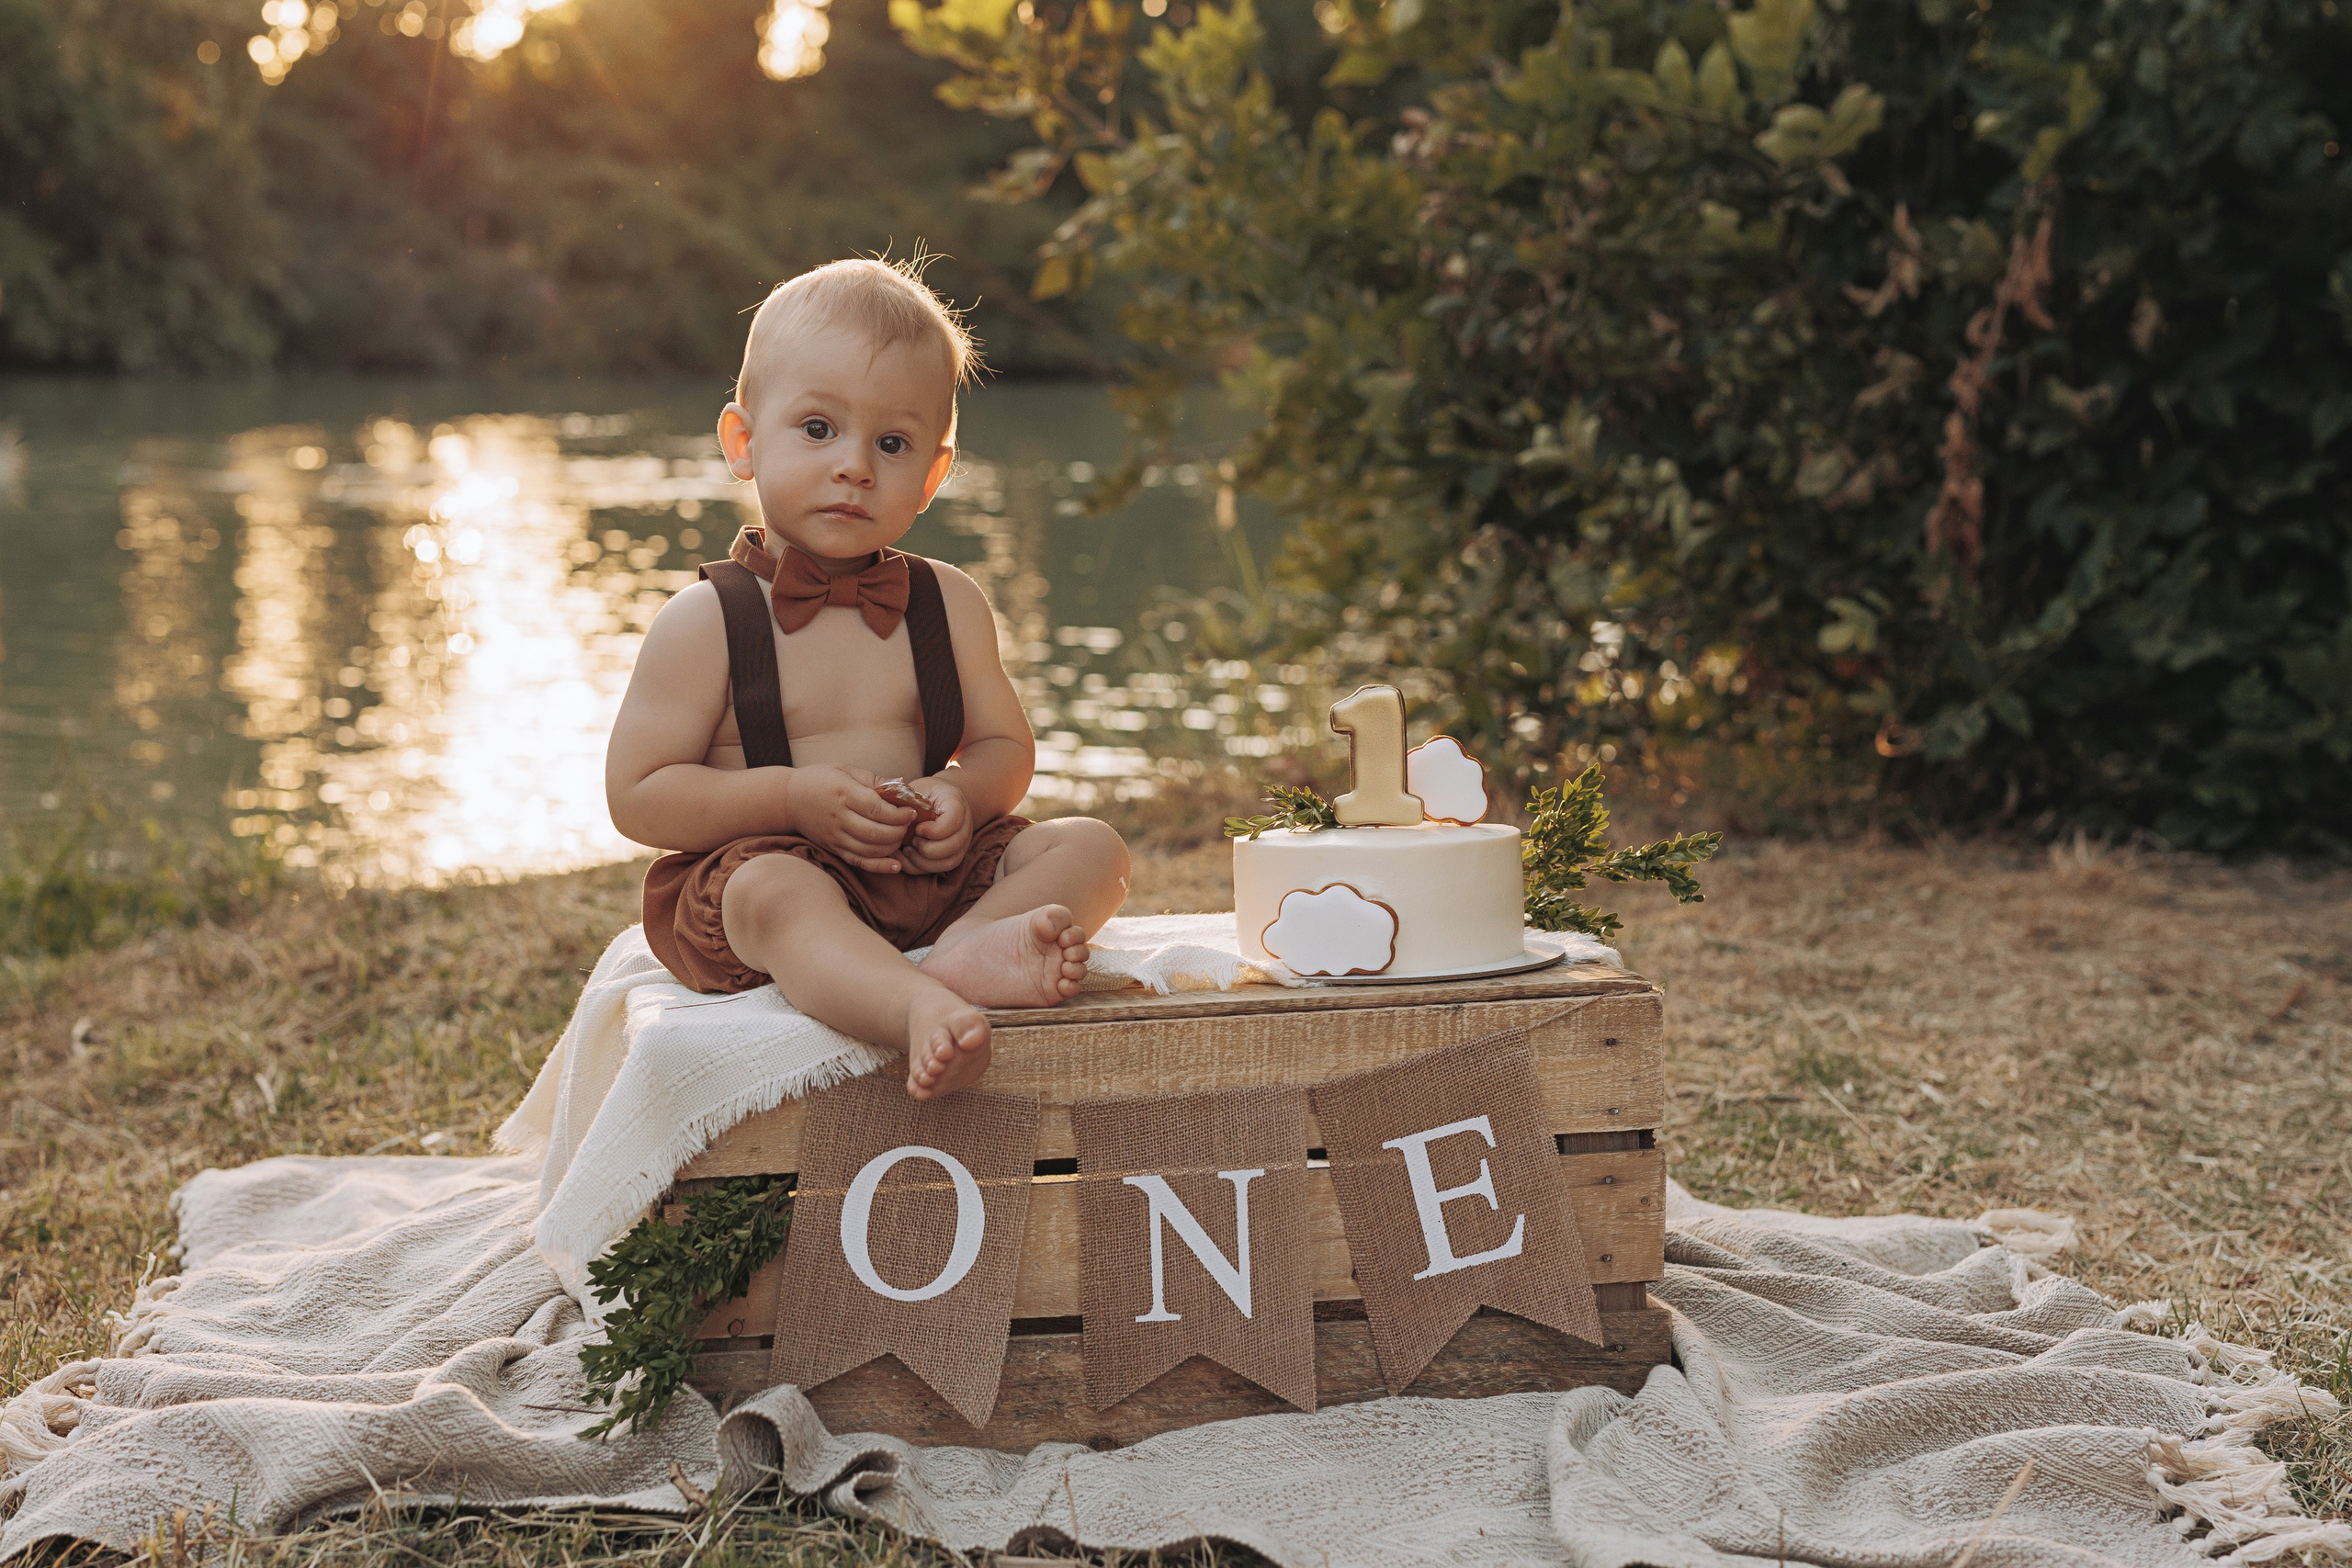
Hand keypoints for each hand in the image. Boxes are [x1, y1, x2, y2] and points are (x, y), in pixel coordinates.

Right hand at [784, 764, 916, 872]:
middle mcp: (838, 817)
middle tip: (909, 825)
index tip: (912, 812)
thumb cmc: (821, 780)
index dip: (897, 813)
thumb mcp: (846, 770)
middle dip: (898, 831)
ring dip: (892, 847)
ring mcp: (835, 836)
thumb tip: (904, 786)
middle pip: (874, 832)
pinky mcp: (833, 848)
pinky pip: (859, 862)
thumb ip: (874, 780)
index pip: (875, 808)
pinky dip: (879, 866)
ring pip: (869, 850)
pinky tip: (895, 866)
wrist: (788, 799)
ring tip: (902, 838)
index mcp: (843, 793)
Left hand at [895, 776, 972, 873]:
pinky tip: (905, 856)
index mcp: (957, 803)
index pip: (953, 821)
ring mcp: (961, 844)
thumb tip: (893, 814)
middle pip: (953, 846)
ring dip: (923, 861)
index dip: (934, 830)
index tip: (918, 828)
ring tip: (907, 849)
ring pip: (948, 862)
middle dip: (927, 848)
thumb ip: (909, 799)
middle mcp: (964, 826)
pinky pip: (938, 870)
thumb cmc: (925, 793)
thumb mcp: (919, 788)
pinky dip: (918, 867)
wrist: (940, 799)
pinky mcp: (952, 857)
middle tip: (912, 839)